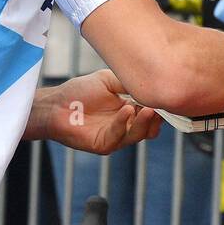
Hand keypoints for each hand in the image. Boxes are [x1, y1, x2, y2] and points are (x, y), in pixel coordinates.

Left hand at [46, 69, 161, 154]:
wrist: (56, 104)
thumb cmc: (80, 91)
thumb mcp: (108, 80)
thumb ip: (128, 82)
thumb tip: (150, 81)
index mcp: (130, 111)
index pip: (153, 113)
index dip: (161, 106)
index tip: (166, 95)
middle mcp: (126, 126)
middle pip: (151, 127)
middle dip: (157, 118)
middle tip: (159, 105)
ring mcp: (116, 137)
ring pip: (139, 135)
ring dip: (145, 122)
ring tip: (147, 109)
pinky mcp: (104, 144)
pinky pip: (119, 136)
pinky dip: (124, 122)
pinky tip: (125, 109)